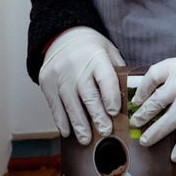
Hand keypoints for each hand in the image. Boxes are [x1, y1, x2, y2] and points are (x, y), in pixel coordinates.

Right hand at [39, 26, 125, 144]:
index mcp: (96, 58)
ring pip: (70, 104)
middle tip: (105, 131)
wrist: (62, 36)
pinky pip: (54, 105)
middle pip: (88, 95)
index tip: (115, 112)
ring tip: (87, 139)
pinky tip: (68, 132)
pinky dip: (61, 120)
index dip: (111, 96)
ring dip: (79, 124)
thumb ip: (117, 71)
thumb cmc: (91, 48)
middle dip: (97, 116)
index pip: (105, 79)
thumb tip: (129, 95)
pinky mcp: (46, 83)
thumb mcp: (108, 52)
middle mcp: (76, 67)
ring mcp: (59, 76)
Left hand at [130, 52, 175, 161]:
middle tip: (135, 123)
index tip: (136, 100)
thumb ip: (173, 74)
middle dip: (143, 115)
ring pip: (168, 119)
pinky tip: (174, 156)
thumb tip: (153, 94)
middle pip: (156, 101)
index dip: (141, 90)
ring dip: (155, 132)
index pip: (152, 76)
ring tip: (146, 141)